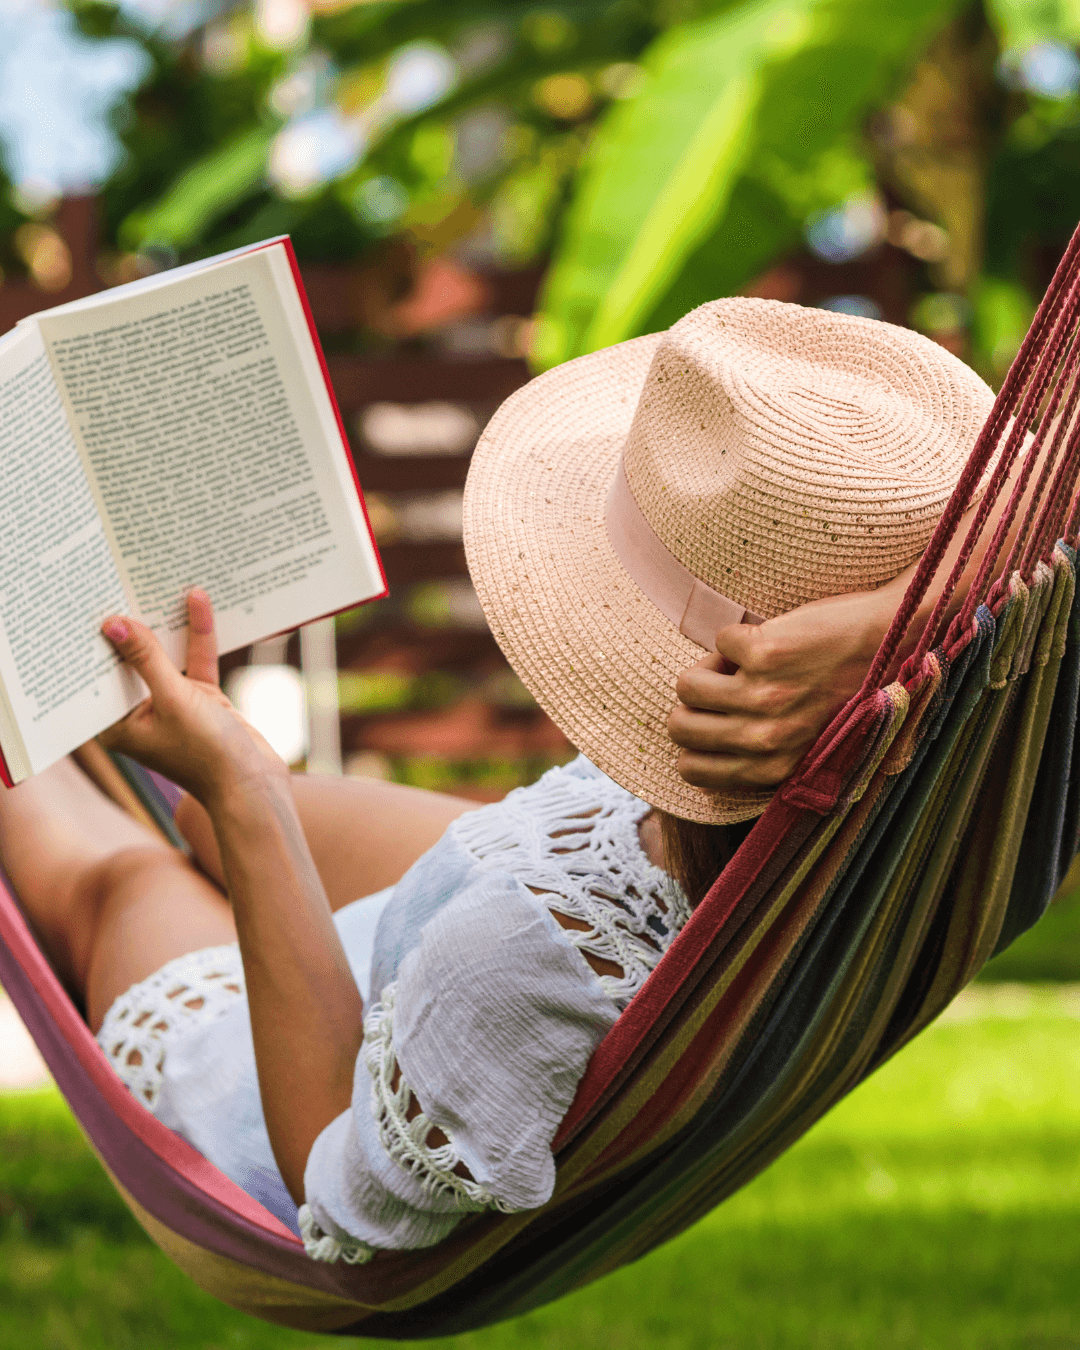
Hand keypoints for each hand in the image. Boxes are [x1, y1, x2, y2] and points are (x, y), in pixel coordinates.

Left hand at [97, 590, 287, 805]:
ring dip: (168, 625)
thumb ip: (146, 659)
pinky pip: (195, 660)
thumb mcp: (174, 699)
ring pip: (166, 656)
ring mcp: (172, 704)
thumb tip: (115, 624)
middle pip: (131, 660)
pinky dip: (198, 635)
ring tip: (159, 583)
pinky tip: (198, 601)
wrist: (254, 784)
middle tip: (119, 582)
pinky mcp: (202, 699)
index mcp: (117, 724)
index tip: (87, 602)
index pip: (98, 675)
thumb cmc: (206, 753)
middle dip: (132, 625)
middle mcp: (140, 713)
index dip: (93, 640)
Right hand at [668, 585, 897, 792]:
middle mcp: (766, 739)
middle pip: (679, 726)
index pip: (691, 770)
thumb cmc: (851, 695)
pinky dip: (740, 635)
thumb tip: (698, 767)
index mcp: (773, 769)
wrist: (894, 642)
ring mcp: (764, 696)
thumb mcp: (807, 747)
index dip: (695, 739)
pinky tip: (772, 639)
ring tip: (746, 662)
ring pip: (688, 685)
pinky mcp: (766, 653)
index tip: (716, 719)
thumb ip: (760, 761)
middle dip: (694, 703)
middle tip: (725, 686)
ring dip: (711, 666)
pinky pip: (720, 641)